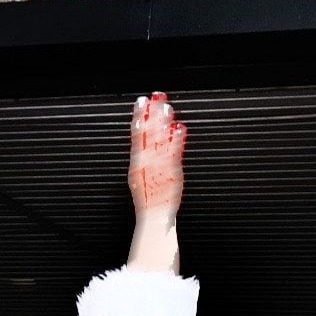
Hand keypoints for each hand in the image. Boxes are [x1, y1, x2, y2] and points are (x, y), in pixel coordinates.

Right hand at [125, 92, 185, 273]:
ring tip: (168, 105)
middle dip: (150, 113)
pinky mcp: (170, 174)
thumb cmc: (150, 201)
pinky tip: (179, 127)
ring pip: (158, 140)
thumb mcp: (141, 179)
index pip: (136, 136)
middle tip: (154, 95)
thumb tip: (151, 144)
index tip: (140, 101)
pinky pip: (173, 154)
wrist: (154, 220)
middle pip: (146, 133)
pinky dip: (176, 140)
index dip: (138, 117)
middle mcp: (144, 164)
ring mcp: (157, 168)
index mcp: (136, 164)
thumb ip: (145, 160)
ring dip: (162, 122)